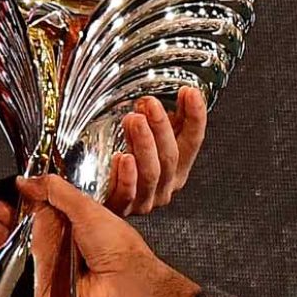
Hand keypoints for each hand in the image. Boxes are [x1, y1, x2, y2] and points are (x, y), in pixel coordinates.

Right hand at [15, 176, 200, 296]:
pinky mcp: (48, 282)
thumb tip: (29, 181)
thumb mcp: (85, 207)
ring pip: (23, 248)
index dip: (27, 200)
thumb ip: (56, 190)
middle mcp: (68, 240)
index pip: (46, 205)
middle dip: (10, 218)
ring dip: (5, 238)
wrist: (122, 284)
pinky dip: (8, 263)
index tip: (13, 195)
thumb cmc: (118, 249)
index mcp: (80, 219)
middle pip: (30, 227)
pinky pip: (23, 271)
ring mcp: (57, 262)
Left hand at [102, 87, 207, 216]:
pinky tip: (121, 157)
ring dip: (144, 144)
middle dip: (161, 127)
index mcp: (177, 167)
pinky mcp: (122, 207)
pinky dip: (126, 176)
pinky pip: (126, 194)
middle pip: (170, 156)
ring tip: (134, 120)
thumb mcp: (148, 138)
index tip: (189, 92)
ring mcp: (145, 199)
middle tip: (149, 103)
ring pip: (151, 173)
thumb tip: (174, 89)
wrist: (100, 198)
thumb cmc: (126, 167)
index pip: (193, 141)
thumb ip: (162, 118)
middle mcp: (165, 185)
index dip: (195, 117)